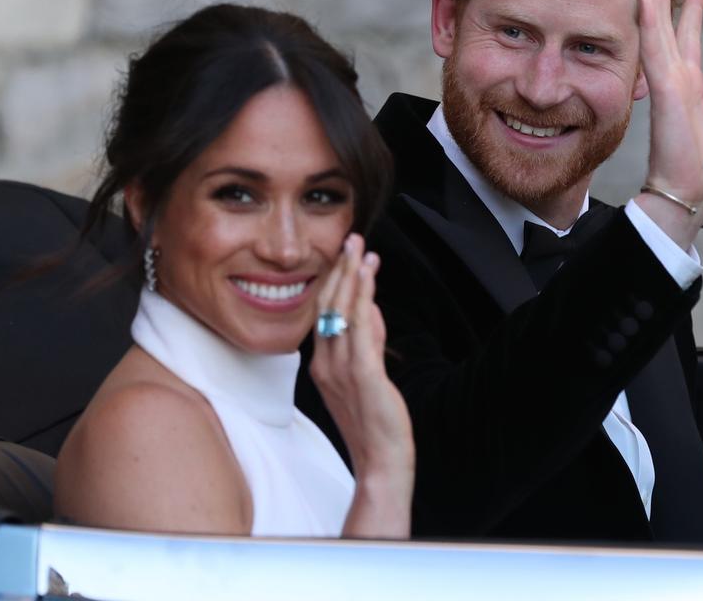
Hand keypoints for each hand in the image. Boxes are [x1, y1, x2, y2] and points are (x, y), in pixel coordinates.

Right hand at [310, 233, 413, 536]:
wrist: (380, 463)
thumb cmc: (374, 424)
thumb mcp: (367, 376)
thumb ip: (368, 342)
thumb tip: (372, 310)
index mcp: (322, 364)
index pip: (324, 314)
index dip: (335, 282)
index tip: (346, 256)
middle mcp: (325, 363)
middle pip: (328, 306)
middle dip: (341, 270)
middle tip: (352, 239)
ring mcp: (341, 369)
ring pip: (342, 311)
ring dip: (352, 276)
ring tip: (360, 248)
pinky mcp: (362, 374)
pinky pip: (360, 328)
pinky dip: (363, 298)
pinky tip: (368, 276)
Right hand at [634, 0, 702, 244]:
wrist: (694, 192)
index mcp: (688, 84)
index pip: (687, 35)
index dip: (690, 6)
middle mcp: (674, 79)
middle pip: (665, 24)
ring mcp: (666, 84)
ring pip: (656, 29)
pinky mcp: (664, 92)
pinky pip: (654, 50)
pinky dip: (649, 22)